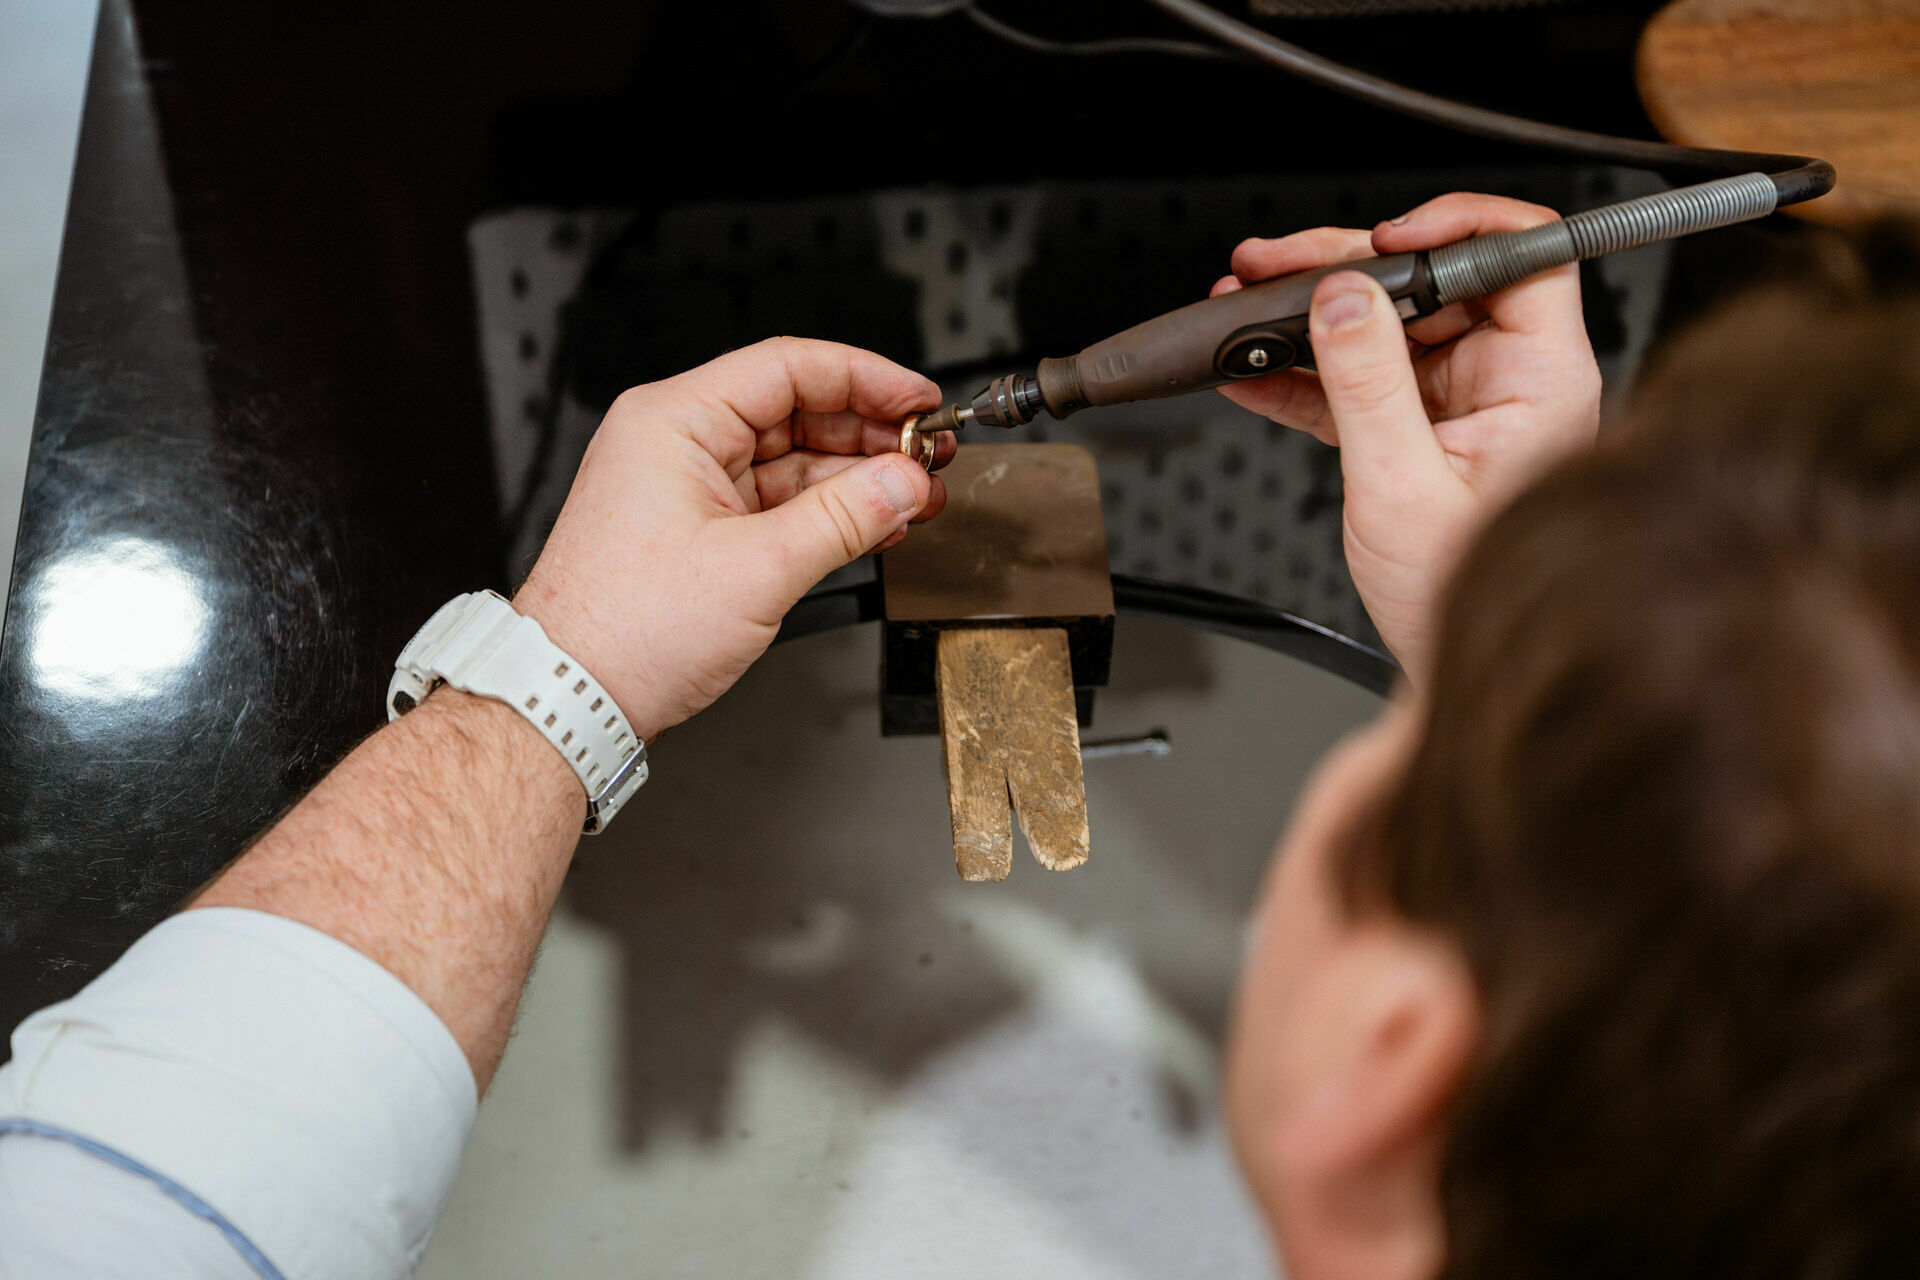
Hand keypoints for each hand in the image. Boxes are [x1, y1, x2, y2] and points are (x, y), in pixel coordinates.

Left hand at [512, 337, 949, 741]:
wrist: (572, 697)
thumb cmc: (626, 632)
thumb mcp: (758, 568)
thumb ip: (845, 518)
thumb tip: (904, 482)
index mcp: (673, 421)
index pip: (788, 367)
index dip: (866, 378)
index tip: (919, 401)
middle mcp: (675, 441)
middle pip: (795, 410)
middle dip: (869, 435)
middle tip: (930, 456)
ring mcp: (686, 485)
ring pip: (791, 460)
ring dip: (856, 479)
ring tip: (916, 496)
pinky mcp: (697, 528)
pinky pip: (776, 502)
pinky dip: (827, 512)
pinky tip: (875, 523)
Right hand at [1212, 193, 1601, 682]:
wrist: (1446, 665)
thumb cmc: (1455, 594)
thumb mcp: (1402, 485)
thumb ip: (1368, 383)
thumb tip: (1344, 298)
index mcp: (1538, 379)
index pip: (1522, 254)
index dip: (1454, 226)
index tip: (1382, 238)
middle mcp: (1509, 379)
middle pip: (1434, 280)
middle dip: (1346, 268)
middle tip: (1273, 267)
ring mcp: (1463, 404)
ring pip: (1388, 324)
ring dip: (1312, 317)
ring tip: (1245, 307)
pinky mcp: (1420, 432)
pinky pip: (1359, 380)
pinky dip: (1305, 374)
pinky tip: (1252, 370)